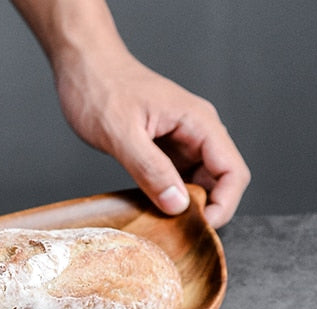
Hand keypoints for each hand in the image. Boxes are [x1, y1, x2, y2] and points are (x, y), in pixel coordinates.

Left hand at [11, 0, 249, 227]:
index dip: (224, 205)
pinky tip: (153, 210)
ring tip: (164, 225)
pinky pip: (177, 179)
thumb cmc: (100, 89)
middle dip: (207, 210)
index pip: (233, 172)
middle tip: (178, 233)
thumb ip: (151, 170)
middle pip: (221, 181)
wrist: (83, 67)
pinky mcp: (163, 148)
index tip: (201, 229)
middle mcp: (196, 131)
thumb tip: (178, 204)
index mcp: (198, 122)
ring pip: (199, 183)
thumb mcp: (122, 135)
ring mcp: (181, 140)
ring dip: (187, 206)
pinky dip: (170, 197)